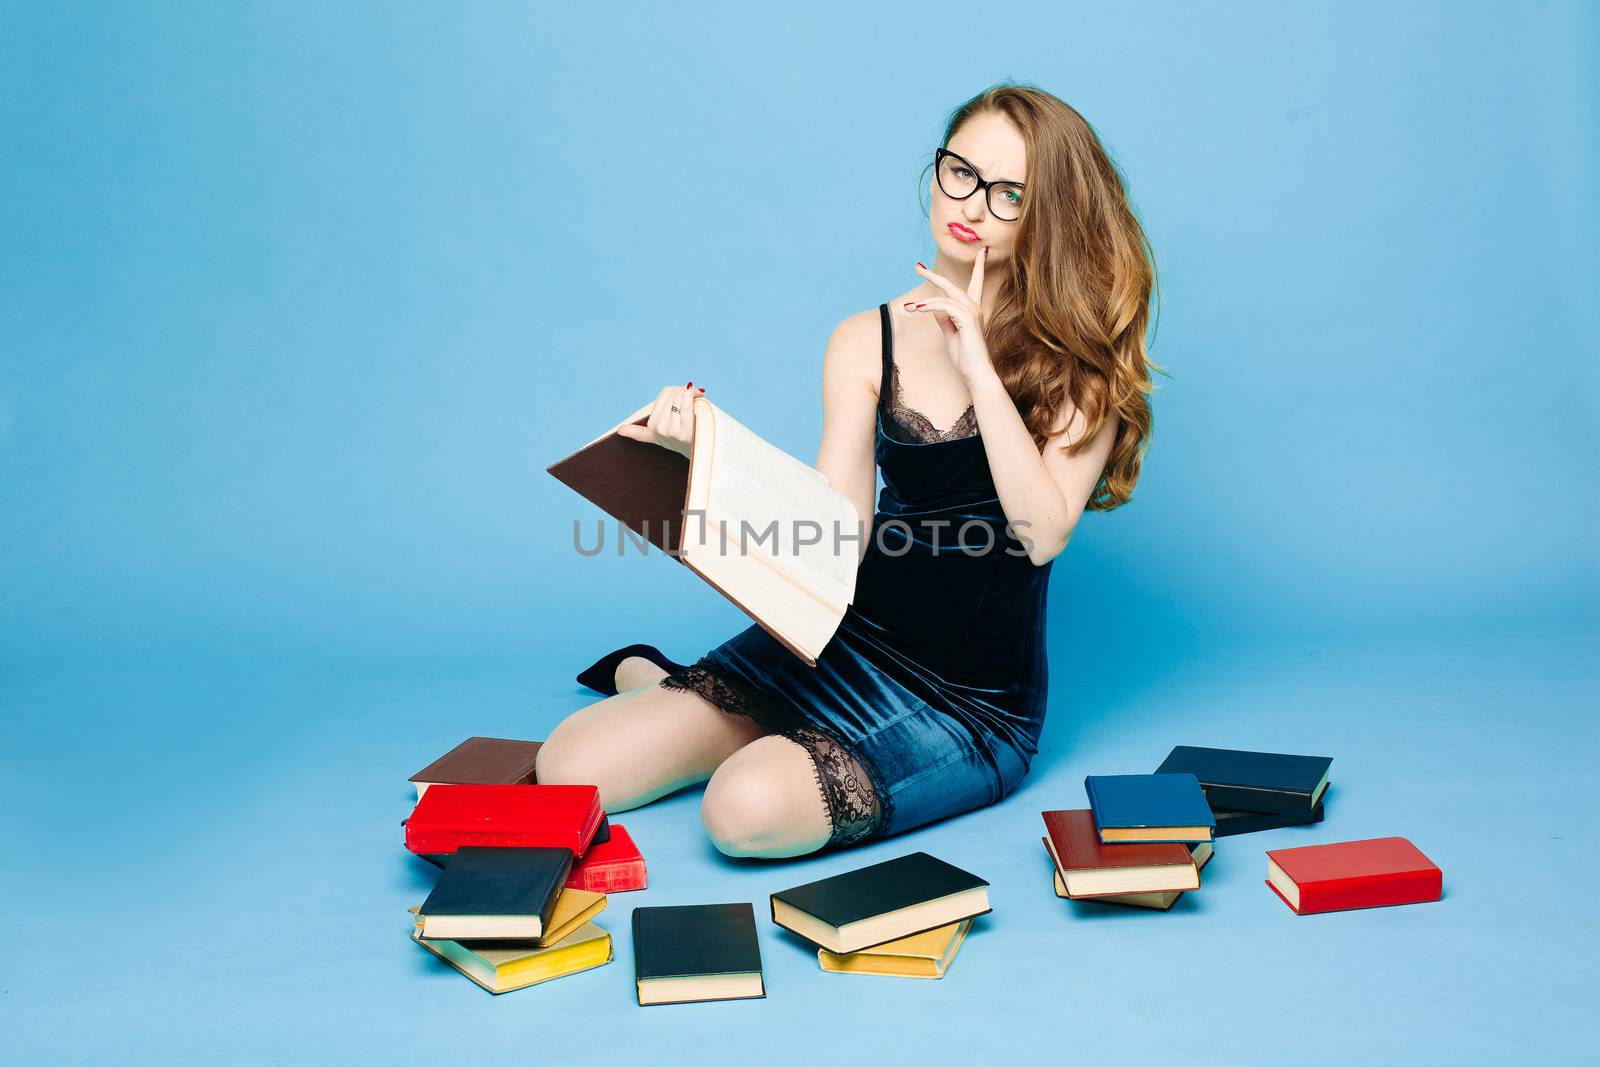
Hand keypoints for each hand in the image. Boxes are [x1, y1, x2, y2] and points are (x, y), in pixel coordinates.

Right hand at [616, 382, 703, 457]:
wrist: (700, 453)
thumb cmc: (679, 442)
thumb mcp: (656, 437)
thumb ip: (638, 432)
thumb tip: (620, 430)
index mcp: (652, 425)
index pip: (665, 392)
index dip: (678, 391)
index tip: (688, 395)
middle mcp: (659, 429)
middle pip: (674, 393)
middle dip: (686, 392)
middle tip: (695, 399)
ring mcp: (672, 431)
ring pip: (681, 396)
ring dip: (693, 394)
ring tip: (698, 404)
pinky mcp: (685, 431)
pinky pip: (687, 403)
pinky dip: (694, 396)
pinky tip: (700, 397)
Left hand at [907, 248, 994, 384]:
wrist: (976, 372)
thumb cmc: (965, 356)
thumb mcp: (950, 333)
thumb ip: (944, 318)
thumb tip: (934, 306)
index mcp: (973, 309)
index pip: (976, 282)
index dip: (979, 267)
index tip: (981, 252)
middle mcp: (974, 307)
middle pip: (952, 284)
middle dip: (933, 274)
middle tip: (916, 266)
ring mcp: (972, 312)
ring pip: (945, 295)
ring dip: (924, 301)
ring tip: (908, 307)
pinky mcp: (967, 319)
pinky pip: (944, 306)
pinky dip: (929, 306)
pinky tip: (917, 310)